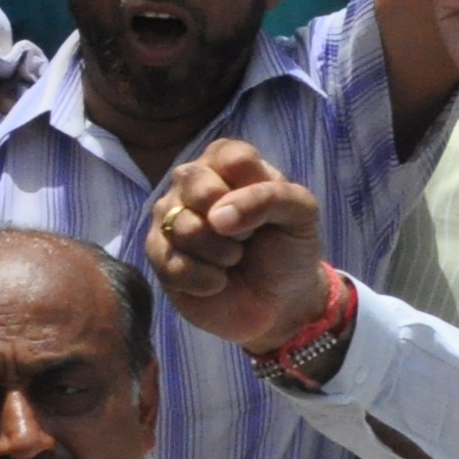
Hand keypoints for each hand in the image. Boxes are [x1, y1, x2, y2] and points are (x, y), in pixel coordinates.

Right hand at [145, 136, 337, 354]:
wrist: (277, 300)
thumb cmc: (288, 247)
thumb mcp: (301, 214)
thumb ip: (270, 198)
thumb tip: (217, 216)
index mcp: (227, 160)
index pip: (233, 157)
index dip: (254, 192)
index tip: (267, 212)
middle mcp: (191, 181)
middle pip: (199, 186)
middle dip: (234, 223)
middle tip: (248, 237)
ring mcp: (169, 216)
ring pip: (185, 227)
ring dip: (222, 253)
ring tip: (234, 259)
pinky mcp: (157, 254)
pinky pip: (172, 264)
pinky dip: (206, 280)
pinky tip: (218, 282)